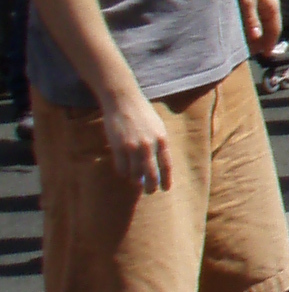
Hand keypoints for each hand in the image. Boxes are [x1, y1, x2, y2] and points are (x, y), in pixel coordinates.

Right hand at [99, 80, 173, 195]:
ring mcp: (133, 147)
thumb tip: (160, 164)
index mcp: (162, 139)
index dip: (166, 179)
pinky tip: (125, 172)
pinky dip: (124, 172)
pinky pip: (122, 168)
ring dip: (136, 179)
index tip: (165, 189)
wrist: (123, 100)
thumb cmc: (142, 113)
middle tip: (150, 191)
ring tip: (136, 181)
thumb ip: (160, 144)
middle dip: (151, 186)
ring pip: (135, 173)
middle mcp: (149, 145)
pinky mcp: (119, 147)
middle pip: (152, 174)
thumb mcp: (157, 127)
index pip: (166, 165)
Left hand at [241, 0, 281, 56]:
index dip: (270, 43)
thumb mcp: (246, 1)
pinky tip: (240, 30)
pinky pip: (253, 18)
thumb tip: (255, 37)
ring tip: (244, 44)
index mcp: (272, 6)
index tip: (264, 55)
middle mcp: (268, 5)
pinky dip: (248, 26)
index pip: (275, 30)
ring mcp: (260, 2)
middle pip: (267, 28)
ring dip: (253, 34)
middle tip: (252, 52)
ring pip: (260, 23)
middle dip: (261, 41)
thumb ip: (251, 20)